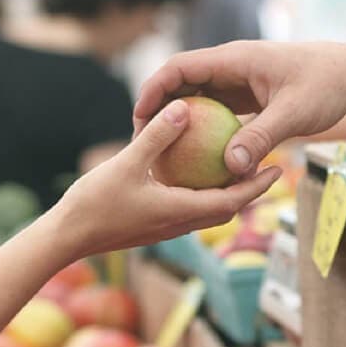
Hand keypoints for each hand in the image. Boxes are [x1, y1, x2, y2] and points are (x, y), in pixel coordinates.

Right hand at [53, 99, 281, 260]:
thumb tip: (183, 108)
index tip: (278, 169)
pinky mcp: (154, 226)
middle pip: (227, 208)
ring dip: (227, 193)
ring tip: (238, 168)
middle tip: (268, 166)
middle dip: (250, 190)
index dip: (258, 186)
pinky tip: (195, 174)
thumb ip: (156, 137)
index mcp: (181, 211)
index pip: (233, 201)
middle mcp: (180, 224)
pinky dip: (202, 193)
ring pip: (208, 211)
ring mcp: (167, 227)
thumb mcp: (126, 163)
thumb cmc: (94, 203)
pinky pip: (188, 209)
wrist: (67, 238)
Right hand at [134, 41, 345, 177]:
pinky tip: (201, 162)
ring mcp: (241, 83)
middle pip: (183, 84)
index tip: (140, 119)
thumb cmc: (327, 86)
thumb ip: (261, 138)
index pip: (180, 68)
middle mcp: (232, 68)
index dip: (154, 90)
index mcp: (235, 60)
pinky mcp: (251, 98)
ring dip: (183, 124)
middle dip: (160, 111)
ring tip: (165, 155)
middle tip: (144, 143)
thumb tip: (230, 167)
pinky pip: (220, 114)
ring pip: (200, 100)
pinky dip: (207, 133)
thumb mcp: (294, 114)